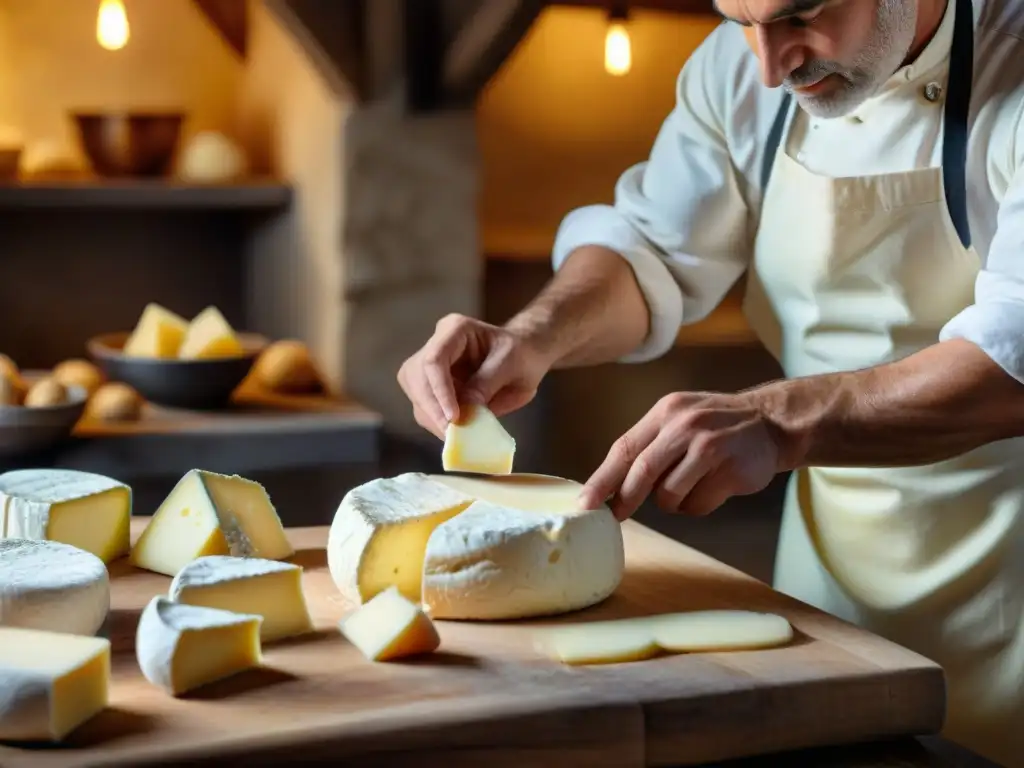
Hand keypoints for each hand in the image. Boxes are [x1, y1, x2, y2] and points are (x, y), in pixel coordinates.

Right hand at [397, 313, 551, 438]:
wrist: (525, 356)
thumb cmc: (522, 353)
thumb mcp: (513, 364)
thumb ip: (488, 383)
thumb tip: (465, 409)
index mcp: (455, 329)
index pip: (434, 359)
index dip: (440, 390)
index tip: (454, 417)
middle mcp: (436, 345)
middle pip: (416, 377)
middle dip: (432, 408)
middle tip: (453, 433)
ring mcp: (431, 367)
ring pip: (416, 395)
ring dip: (433, 418)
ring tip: (457, 435)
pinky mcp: (433, 388)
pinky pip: (425, 408)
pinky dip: (437, 423)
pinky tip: (456, 432)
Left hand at [579, 391, 781, 520]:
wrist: (772, 422)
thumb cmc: (715, 426)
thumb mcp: (679, 419)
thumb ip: (649, 445)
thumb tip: (610, 486)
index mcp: (666, 412)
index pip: (625, 448)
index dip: (602, 479)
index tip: (585, 503)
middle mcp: (686, 425)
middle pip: (643, 472)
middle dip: (626, 499)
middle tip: (619, 515)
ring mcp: (711, 447)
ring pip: (670, 495)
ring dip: (673, 502)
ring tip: (691, 485)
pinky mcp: (732, 471)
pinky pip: (698, 505)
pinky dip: (698, 506)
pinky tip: (713, 488)